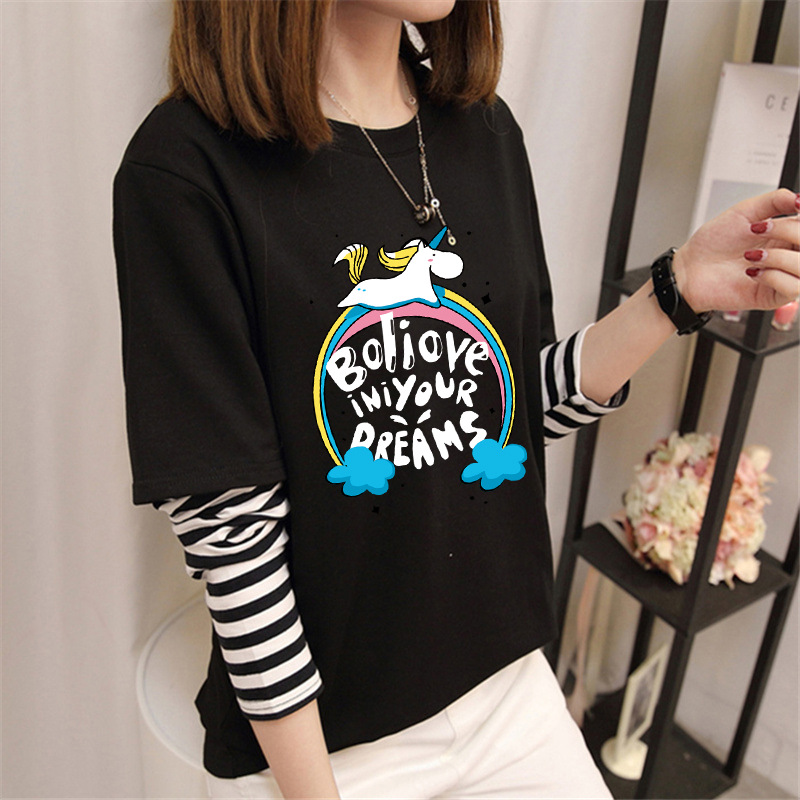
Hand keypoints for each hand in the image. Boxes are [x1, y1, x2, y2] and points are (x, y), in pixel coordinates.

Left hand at [673, 188, 799, 312]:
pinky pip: (793, 288)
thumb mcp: (744, 212)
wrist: (689, 268)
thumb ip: (775, 201)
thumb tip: (799, 198)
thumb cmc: (713, 243)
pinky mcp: (771, 296)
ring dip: (780, 258)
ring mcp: (782, 277)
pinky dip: (774, 276)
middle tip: (759, 230)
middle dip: (789, 232)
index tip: (793, 209)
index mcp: (787, 235)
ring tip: (751, 255)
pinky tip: (751, 272)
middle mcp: (788, 255)